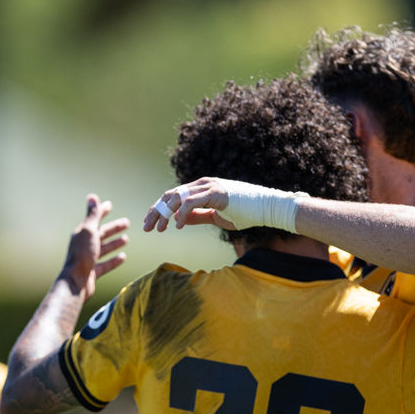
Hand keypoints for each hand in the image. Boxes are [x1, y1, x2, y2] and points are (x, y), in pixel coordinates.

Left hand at [59, 194, 128, 299]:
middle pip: (101, 234)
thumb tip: (93, 196)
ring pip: (104, 248)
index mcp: (82, 234)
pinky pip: (105, 264)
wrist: (76, 281)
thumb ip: (92, 215)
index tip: (110, 205)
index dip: (101, 211)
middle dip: (113, 228)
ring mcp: (88, 259)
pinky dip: (114, 260)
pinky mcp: (93, 272)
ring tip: (126, 239)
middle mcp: (84, 245)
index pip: (93, 219)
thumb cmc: (82, 254)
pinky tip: (123, 257)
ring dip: (114, 243)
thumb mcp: (89, 231)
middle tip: (127, 223)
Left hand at [143, 177, 305, 232]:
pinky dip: (182, 214)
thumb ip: (197, 216)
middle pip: (170, 195)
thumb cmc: (245, 212)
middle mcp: (202, 184)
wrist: (268, 209)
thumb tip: (178, 220)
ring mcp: (209, 186)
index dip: (160, 210)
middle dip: (157, 212)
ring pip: (177, 197)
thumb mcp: (215, 216)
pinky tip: (176, 226)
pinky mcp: (216, 192)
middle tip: (147, 228)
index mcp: (201, 188)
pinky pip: (192, 202)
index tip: (151, 225)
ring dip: (165, 213)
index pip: (173, 197)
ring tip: (159, 229)